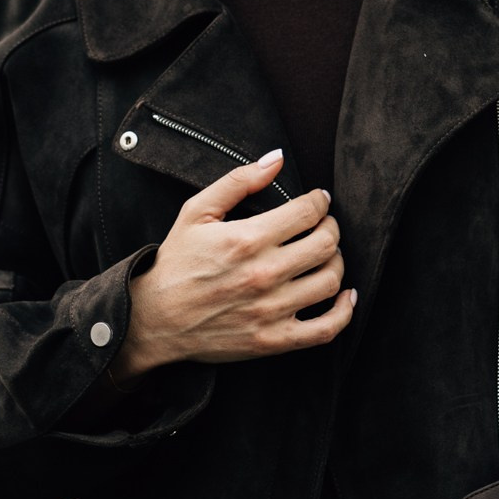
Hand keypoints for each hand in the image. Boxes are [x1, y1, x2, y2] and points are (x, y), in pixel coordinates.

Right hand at [111, 151, 354, 382]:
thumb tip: (275, 159)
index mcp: (246, 239)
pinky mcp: (273, 339)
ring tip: (324, 257)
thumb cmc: (175, 264)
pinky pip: (327, 329)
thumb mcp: (195, 212)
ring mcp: (271, 310)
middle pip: (326, 243)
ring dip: (336, 262)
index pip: (308, 211)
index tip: (317, 201)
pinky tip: (344, 296)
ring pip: (330, 280)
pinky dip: (344, 311)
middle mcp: (263, 274)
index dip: (319, 201)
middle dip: (330, 228)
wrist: (153, 320)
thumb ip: (237, 181)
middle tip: (322, 226)